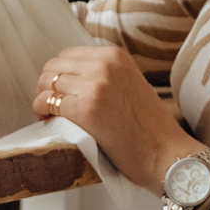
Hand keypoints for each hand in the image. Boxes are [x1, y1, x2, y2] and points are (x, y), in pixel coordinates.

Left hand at [33, 42, 194, 192]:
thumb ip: (105, 76)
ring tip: (50, 115)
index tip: (60, 92)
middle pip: (54, 66)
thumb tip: (70, 80)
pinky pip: (47, 103)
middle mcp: (105, 64)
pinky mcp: (86, 109)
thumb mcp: (131, 85)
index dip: (59, 75)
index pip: (68, 55)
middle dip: (47, 86)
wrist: (166, 154)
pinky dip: (42, 112)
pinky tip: (50, 122)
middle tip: (50, 106)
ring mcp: (95, 85)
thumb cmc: (150, 129)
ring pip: (47, 83)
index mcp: (116, 56)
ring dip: (43, 99)